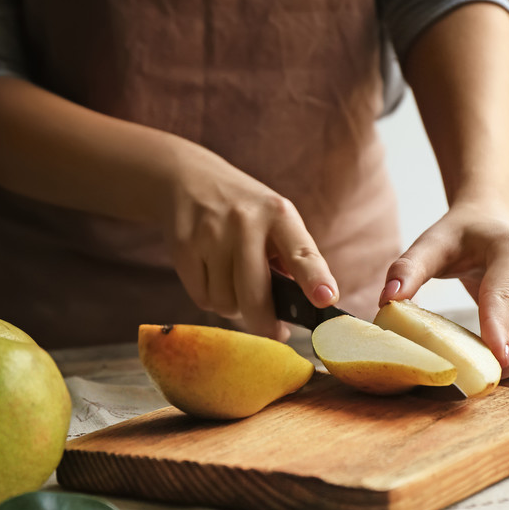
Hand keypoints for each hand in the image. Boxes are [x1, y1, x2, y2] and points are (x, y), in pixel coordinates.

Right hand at [161, 141, 338, 340]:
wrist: (188, 178)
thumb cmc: (244, 211)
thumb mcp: (274, 219)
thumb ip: (289, 258)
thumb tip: (299, 309)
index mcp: (279, 214)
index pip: (301, 252)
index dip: (314, 278)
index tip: (325, 299)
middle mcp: (245, 222)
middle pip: (255, 296)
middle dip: (264, 323)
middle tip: (274, 331)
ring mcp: (210, 234)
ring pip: (226, 303)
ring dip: (233, 305)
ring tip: (234, 283)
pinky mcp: (183, 247)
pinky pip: (202, 298)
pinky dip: (210, 297)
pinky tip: (212, 275)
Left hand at [378, 203, 508, 377]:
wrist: (489, 222)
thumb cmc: (460, 236)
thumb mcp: (431, 243)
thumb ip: (409, 268)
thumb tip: (387, 299)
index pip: (506, 293)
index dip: (500, 326)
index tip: (495, 357)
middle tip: (489, 377)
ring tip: (489, 375)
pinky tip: (497, 366)